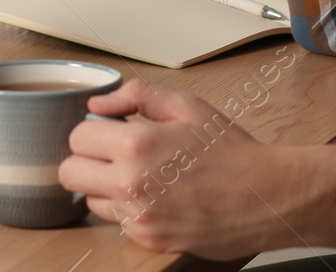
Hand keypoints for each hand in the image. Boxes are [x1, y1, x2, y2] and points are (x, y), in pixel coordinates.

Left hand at [58, 80, 335, 257]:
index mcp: (136, 144)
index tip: (110, 130)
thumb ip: (137, 96)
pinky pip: (116, 222)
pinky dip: (128, 208)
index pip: (77, 138)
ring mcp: (137, 216)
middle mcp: (130, 184)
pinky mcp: (147, 239)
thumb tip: (98, 103)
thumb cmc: (231, 151)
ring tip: (140, 175)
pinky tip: (156, 195)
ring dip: (104, 185)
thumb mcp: (188, 106)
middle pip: (70, 173)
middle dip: (87, 159)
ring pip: (90, 199)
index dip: (93, 130)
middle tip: (114, 153)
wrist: (265, 197)